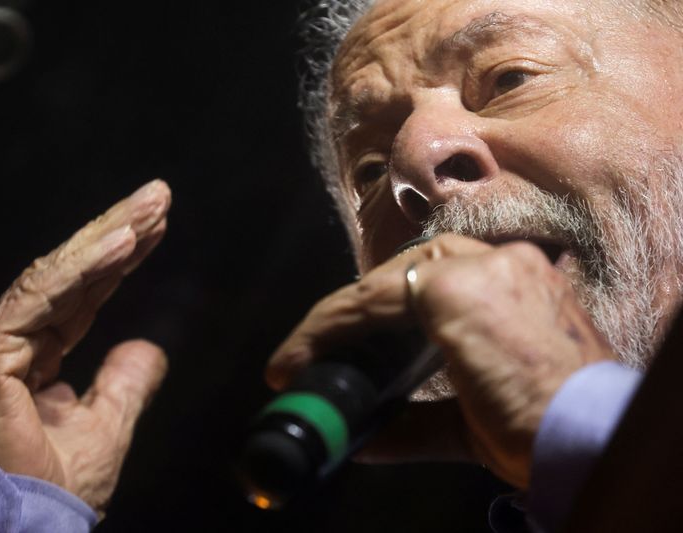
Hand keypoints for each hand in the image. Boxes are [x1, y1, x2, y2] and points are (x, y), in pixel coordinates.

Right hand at [0, 179, 170, 511]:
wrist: (23, 529)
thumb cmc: (56, 488)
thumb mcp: (108, 425)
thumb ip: (125, 381)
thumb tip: (145, 347)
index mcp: (31, 355)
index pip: (83, 293)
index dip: (122, 259)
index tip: (158, 227)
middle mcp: (9, 340)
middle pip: (72, 273)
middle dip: (118, 232)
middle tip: (159, 197)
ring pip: (57, 274)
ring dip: (108, 236)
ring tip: (151, 208)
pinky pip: (42, 296)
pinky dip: (84, 267)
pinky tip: (125, 242)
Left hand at [266, 234, 614, 487]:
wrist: (587, 441)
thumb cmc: (545, 428)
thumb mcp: (473, 417)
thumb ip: (419, 417)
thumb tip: (366, 433)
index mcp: (517, 282)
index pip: (431, 281)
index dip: (379, 313)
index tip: (342, 347)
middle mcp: (501, 263)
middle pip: (402, 274)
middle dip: (354, 313)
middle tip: (314, 353)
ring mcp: (479, 271)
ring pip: (381, 284)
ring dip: (333, 323)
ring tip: (295, 360)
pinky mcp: (455, 290)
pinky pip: (371, 300)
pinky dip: (330, 327)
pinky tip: (302, 354)